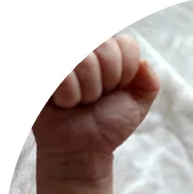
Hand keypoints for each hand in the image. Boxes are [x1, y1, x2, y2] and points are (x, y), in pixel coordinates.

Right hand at [33, 35, 159, 180]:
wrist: (82, 147)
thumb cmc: (107, 125)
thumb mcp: (137, 106)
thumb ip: (150, 84)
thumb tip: (144, 63)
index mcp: (110, 54)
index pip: (126, 45)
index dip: (126, 72)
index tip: (117, 90)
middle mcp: (86, 50)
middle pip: (105, 47)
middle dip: (106, 81)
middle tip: (96, 98)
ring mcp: (62, 58)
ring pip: (84, 59)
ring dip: (87, 90)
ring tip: (80, 101)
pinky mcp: (42, 69)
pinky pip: (61, 73)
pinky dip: (68, 94)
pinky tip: (63, 102)